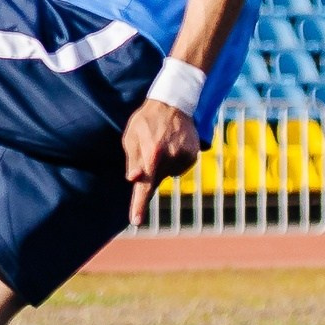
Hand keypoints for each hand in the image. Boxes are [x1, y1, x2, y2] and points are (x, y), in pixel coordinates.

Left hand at [121, 96, 201, 225]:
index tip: (136, 221)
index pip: (144, 185)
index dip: (139, 205)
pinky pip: (179, 167)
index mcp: (151, 154)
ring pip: (168, 173)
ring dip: (163, 164)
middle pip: (155, 179)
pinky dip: (174, 160)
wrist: (173, 103)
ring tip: (162, 143)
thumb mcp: (131, 138)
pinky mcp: (193, 155)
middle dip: (150, 172)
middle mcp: (170, 157)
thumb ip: (132, 160)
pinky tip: (173, 144)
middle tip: (150, 148)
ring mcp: (184, 157)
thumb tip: (133, 179)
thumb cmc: (145, 121)